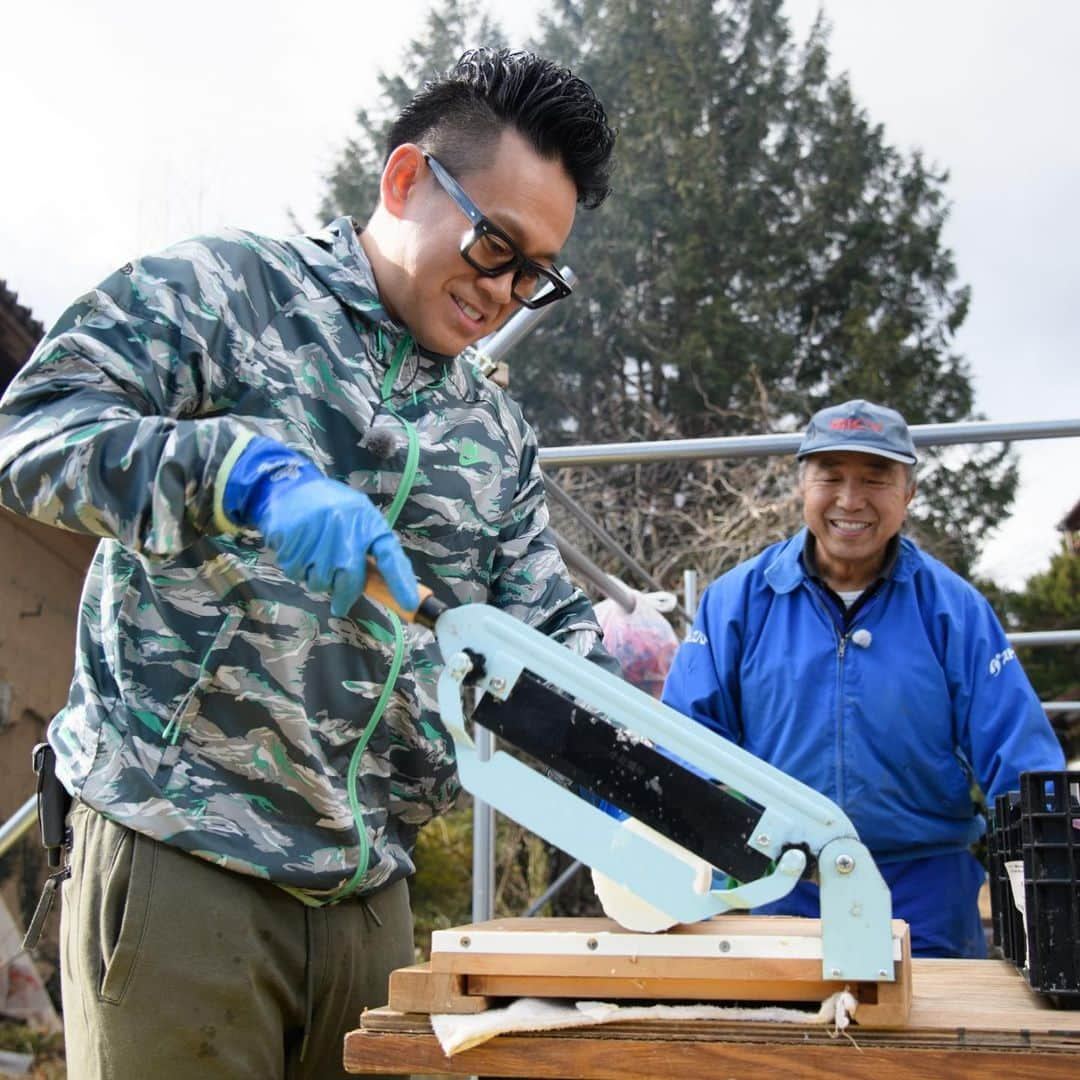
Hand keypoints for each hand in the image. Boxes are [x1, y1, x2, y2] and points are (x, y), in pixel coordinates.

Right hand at [222, 437, 417, 616]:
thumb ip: (370, 551)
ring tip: (315, 559)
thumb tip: (383, 588)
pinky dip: (297, 570)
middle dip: (345, 597)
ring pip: (319, 581)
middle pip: (349, 579)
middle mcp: (345, 528)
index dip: (401, 581)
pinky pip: (295, 573)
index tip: (409, 604)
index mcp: (368, 522)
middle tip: (340, 604)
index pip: (390, 555)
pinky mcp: (291, 538)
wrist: (290, 485)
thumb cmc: (333, 509)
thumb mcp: (359, 521)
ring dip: (317, 580)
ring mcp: (317, 533)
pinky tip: (299, 551)